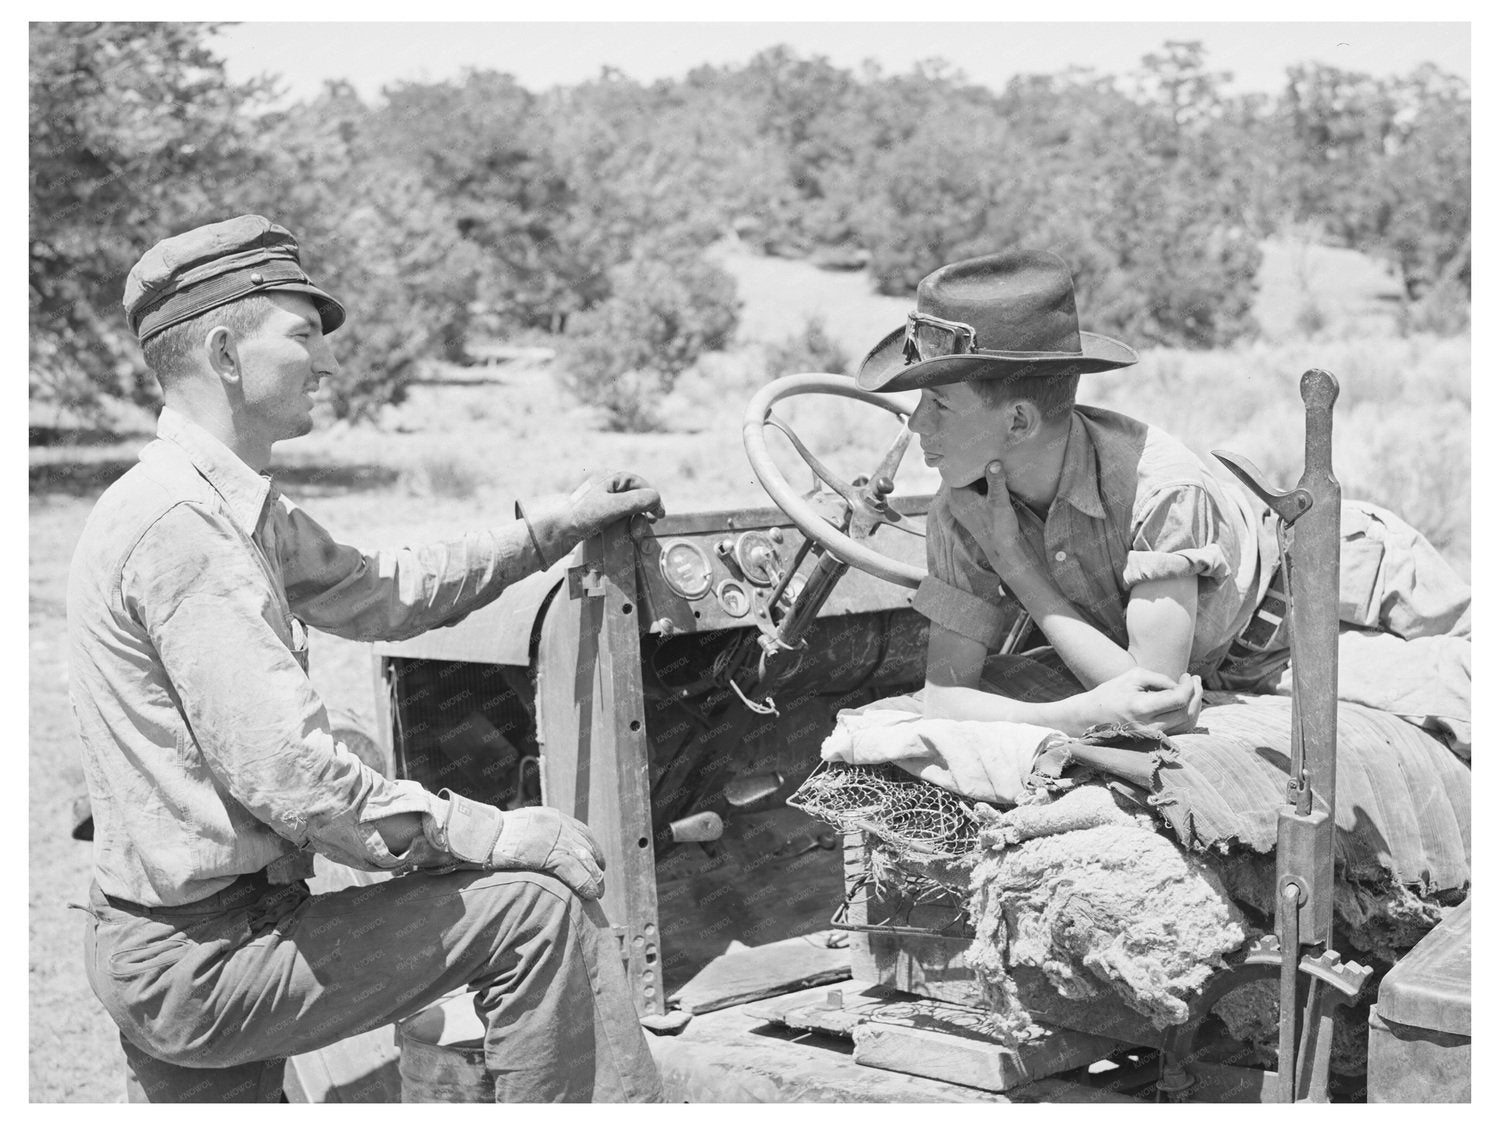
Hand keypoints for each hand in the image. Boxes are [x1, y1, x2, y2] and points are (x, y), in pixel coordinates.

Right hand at [490, 807, 606, 898]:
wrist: (480, 834)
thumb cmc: (490, 836)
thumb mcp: (519, 830)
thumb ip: (535, 837)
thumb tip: (538, 852)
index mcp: (551, 817)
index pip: (581, 831)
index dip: (592, 848)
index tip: (597, 861)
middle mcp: (557, 824)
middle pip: (586, 846)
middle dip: (594, 865)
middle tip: (599, 881)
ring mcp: (554, 838)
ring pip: (584, 859)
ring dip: (594, 878)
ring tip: (598, 892)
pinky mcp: (549, 853)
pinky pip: (574, 871)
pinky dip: (585, 883)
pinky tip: (591, 894)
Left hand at [569, 470, 664, 534]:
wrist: (559, 529)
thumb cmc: (583, 515)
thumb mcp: (612, 507)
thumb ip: (636, 501)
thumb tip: (656, 498)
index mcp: (612, 479)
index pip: (641, 485)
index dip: (653, 499)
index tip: (660, 515)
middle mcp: (609, 487)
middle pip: (637, 497)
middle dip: (645, 512)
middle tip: (650, 524)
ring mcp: (605, 500)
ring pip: (630, 509)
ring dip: (636, 521)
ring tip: (635, 534)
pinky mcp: (601, 513)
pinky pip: (620, 517)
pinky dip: (626, 525)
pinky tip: (626, 534)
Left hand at [947, 460, 1028, 572]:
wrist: (1003, 551)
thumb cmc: (999, 527)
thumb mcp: (999, 501)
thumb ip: (996, 481)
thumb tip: (994, 462)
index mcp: (957, 496)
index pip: (957, 470)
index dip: (968, 459)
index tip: (978, 448)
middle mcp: (955, 501)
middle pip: (963, 476)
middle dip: (974, 466)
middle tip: (987, 450)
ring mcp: (962, 507)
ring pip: (969, 484)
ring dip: (979, 476)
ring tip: (991, 459)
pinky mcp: (970, 511)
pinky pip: (973, 492)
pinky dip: (981, 485)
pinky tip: (993, 477)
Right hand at [1062, 668, 1202, 735]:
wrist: (1088, 718)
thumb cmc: (1110, 693)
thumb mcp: (1132, 677)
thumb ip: (1160, 679)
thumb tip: (1181, 686)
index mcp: (1140, 708)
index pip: (1178, 700)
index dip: (1188, 687)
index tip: (1188, 675)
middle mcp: (1148, 727)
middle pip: (1186, 714)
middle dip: (1196, 695)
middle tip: (1195, 680)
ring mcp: (1151, 738)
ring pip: (1186, 726)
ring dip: (1194, 707)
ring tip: (1192, 690)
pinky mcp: (1153, 742)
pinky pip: (1179, 732)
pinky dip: (1187, 717)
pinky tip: (1185, 704)